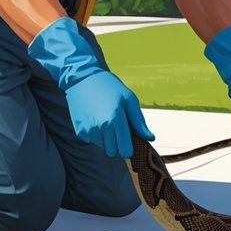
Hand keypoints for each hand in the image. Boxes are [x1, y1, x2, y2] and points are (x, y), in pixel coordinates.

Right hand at [28, 16, 154, 158]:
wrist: (82, 78)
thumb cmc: (109, 86)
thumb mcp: (128, 99)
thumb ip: (139, 122)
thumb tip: (150, 138)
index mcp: (116, 120)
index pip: (125, 151)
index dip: (128, 146)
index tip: (128, 138)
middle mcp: (101, 128)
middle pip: (113, 152)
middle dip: (117, 143)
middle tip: (117, 126)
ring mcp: (88, 130)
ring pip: (102, 147)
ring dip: (106, 139)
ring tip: (105, 119)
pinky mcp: (80, 131)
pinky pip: (92, 140)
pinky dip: (95, 134)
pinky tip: (95, 118)